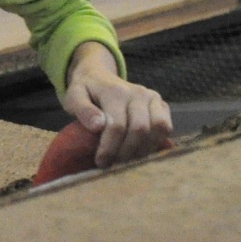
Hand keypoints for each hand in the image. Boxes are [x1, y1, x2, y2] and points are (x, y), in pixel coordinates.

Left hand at [62, 42, 173, 167]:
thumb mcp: (73, 96)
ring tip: (126, 160)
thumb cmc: (85, 91)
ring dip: (143, 150)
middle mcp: (138, 93)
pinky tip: (139, 151)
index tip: (101, 162)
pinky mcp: (162, 105)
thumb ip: (82, 109)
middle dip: (126, 152)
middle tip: (113, 165)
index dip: (110, 147)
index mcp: (115, 91)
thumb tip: (98, 126)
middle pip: (140, 129)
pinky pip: (166, 128)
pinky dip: (156, 143)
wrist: (99, 76)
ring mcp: (153, 98)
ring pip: (158, 129)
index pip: (117, 125)